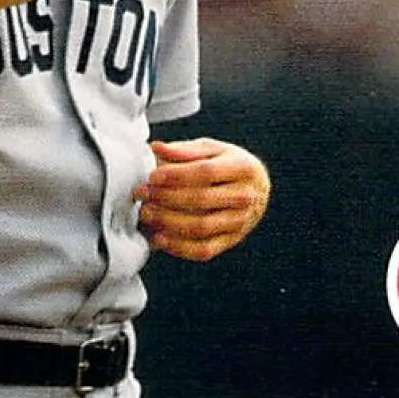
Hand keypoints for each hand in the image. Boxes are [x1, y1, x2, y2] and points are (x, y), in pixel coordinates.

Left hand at [133, 137, 270, 260]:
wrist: (256, 189)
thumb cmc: (228, 164)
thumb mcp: (212, 150)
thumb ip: (184, 150)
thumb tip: (156, 147)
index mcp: (243, 167)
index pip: (206, 172)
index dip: (176, 175)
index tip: (152, 176)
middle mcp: (246, 196)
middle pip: (201, 200)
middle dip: (166, 198)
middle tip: (142, 193)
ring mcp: (240, 222)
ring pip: (201, 227)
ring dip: (168, 222)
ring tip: (146, 213)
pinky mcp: (231, 241)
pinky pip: (203, 249)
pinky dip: (179, 247)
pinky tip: (159, 237)